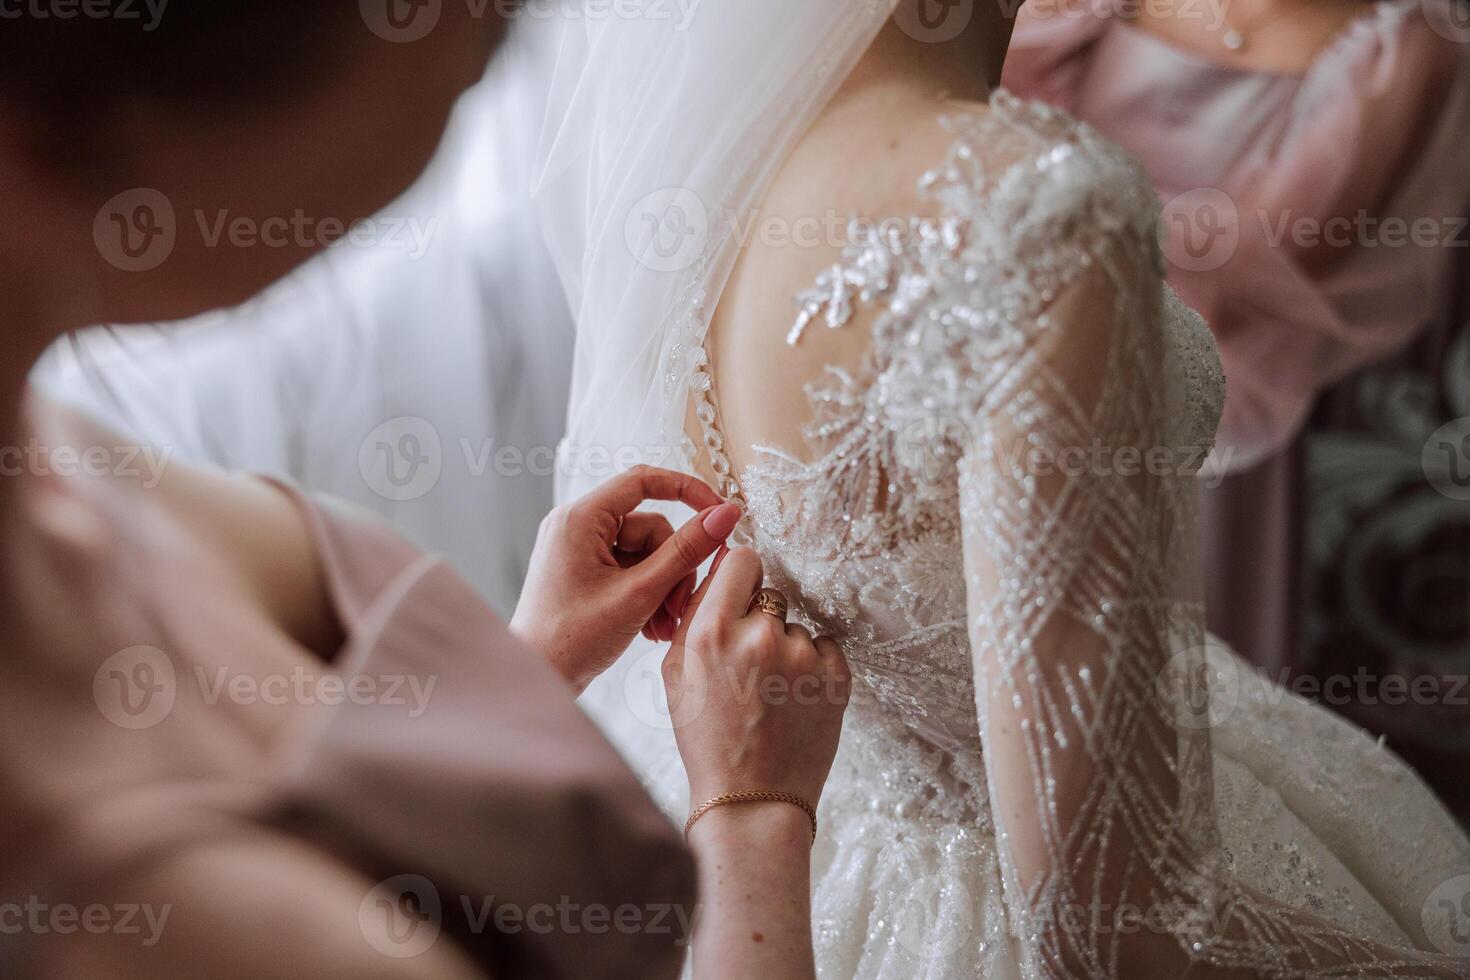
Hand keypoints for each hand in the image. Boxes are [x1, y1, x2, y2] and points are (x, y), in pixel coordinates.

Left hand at [511, 466, 743, 691]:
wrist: (535, 680)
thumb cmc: (570, 640)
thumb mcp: (639, 593)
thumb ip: (686, 551)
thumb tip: (723, 516)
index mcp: (579, 518)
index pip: (644, 480)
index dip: (688, 491)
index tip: (720, 513)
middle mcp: (576, 527)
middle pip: (650, 528)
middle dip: (673, 568)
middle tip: (680, 607)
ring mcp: (578, 550)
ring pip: (644, 554)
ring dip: (662, 588)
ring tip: (664, 625)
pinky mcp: (583, 572)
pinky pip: (629, 570)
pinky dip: (646, 594)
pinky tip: (652, 627)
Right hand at [664, 548, 850, 820]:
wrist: (751, 799)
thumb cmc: (706, 738)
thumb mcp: (678, 674)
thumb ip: (697, 614)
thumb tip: (724, 564)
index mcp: (712, 632)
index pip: (742, 559)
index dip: (741, 578)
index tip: (741, 597)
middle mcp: (760, 637)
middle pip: (771, 595)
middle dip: (761, 620)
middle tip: (751, 665)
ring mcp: (802, 657)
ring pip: (795, 627)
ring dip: (786, 650)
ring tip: (771, 694)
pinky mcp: (836, 676)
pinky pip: (824, 647)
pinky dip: (812, 667)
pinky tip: (793, 700)